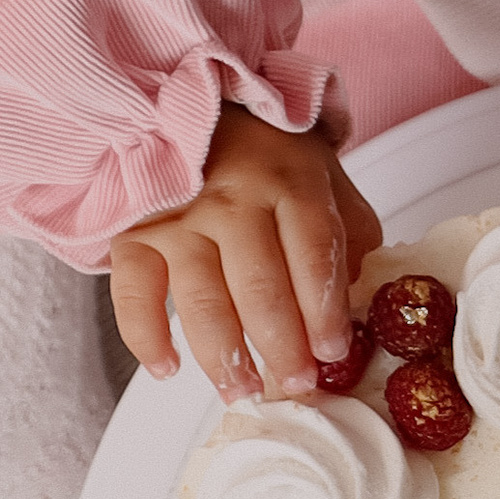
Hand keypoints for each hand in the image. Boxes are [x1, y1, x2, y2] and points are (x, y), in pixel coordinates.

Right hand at [106, 107, 380, 402]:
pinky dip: (147, 338)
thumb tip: (365, 309)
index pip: (313, 253)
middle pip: (259, 286)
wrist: (195, 108)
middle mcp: (233, 198)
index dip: (324, 310)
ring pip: (201, 299)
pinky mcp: (135, 233)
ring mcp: (180, 216)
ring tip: (241, 390)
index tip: (332, 353)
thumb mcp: (325, 180)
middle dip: (280, 347)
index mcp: (290, 181)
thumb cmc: (268, 157)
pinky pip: (135, 294)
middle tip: (294, 387)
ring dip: (223, 357)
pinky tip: (168, 367)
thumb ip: (349, 239)